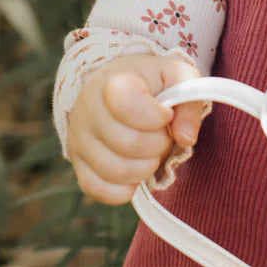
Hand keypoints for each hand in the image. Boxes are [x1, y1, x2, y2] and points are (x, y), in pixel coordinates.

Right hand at [66, 54, 204, 204]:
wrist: (114, 86)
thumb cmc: (150, 81)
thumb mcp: (177, 76)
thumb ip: (189, 101)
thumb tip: (186, 138)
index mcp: (112, 82)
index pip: (128, 106)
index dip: (158, 117)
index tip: (166, 112)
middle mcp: (88, 111)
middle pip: (129, 144)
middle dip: (159, 144)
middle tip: (163, 134)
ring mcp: (78, 140)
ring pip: (116, 171)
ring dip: (146, 167)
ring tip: (151, 151)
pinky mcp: (78, 165)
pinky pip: (99, 190)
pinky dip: (126, 187)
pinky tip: (137, 169)